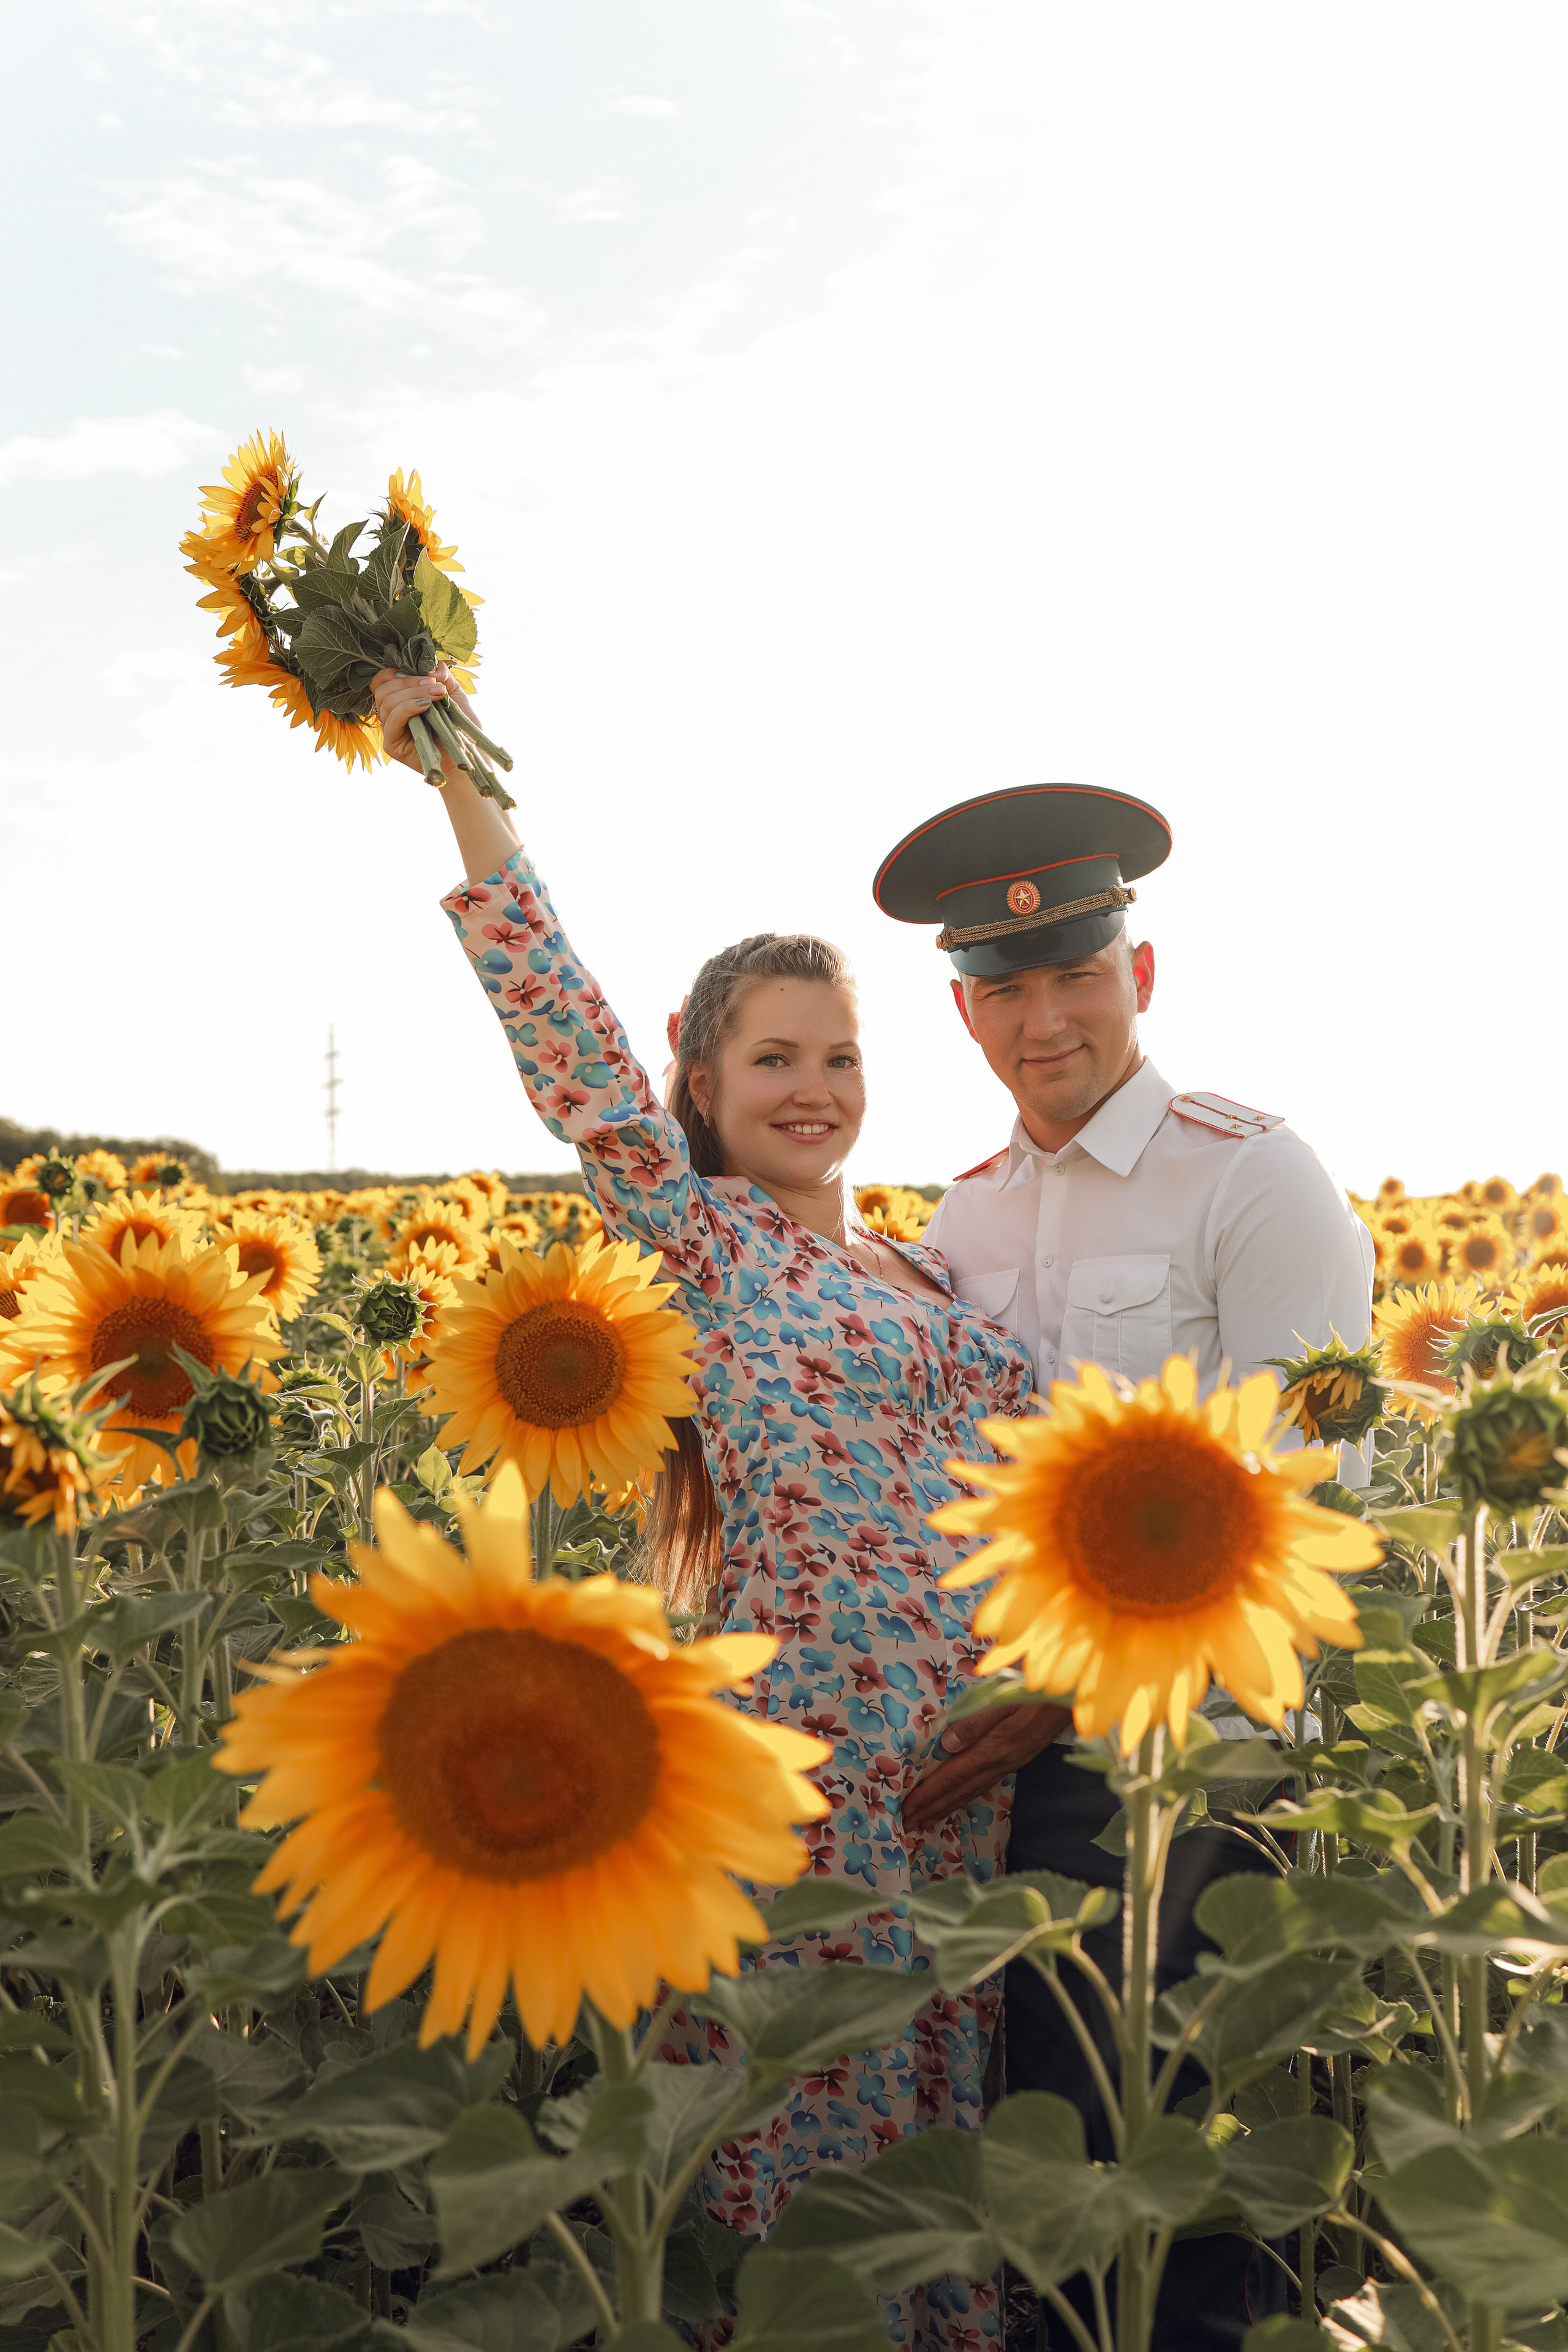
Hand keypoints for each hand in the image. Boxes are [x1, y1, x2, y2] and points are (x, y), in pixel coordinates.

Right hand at [371, 663, 481, 780]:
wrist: (466, 756)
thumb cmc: (459, 727)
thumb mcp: (453, 693)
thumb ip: (442, 675)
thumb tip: (429, 667)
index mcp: (399, 701)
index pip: (383, 680)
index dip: (396, 671)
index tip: (422, 672)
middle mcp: (391, 715)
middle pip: (382, 688)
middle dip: (409, 681)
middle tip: (434, 685)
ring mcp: (390, 730)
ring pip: (387, 701)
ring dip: (413, 692)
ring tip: (436, 695)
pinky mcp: (392, 745)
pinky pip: (392, 719)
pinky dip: (408, 707)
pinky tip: (426, 706)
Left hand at [901, 1698, 1070, 1834]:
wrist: (1071, 1696)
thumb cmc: (1034, 1690)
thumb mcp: (1004, 1698)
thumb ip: (975, 1720)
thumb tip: (947, 1744)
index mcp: (993, 1748)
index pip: (953, 1776)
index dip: (929, 1794)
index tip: (907, 1807)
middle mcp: (1000, 1762)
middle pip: (960, 1791)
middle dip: (932, 1808)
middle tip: (907, 1823)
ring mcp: (1009, 1763)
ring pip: (971, 1791)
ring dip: (946, 1807)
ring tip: (925, 1819)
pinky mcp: (1015, 1760)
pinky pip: (984, 1785)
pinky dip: (965, 1797)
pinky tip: (957, 1799)